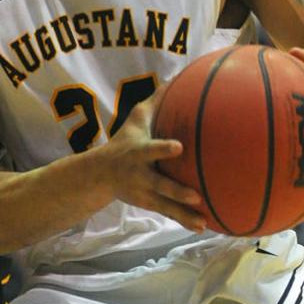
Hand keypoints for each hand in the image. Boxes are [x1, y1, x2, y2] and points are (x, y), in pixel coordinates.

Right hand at [96, 88, 207, 229]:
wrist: (99, 175)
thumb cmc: (123, 142)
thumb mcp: (134, 121)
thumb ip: (156, 101)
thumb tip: (176, 76)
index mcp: (138, 154)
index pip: (151, 150)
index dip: (163, 149)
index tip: (179, 147)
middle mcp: (141, 176)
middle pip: (160, 185)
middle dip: (176, 191)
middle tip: (196, 195)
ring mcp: (145, 193)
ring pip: (166, 206)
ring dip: (183, 214)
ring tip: (202, 221)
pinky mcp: (149, 204)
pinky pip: (170, 214)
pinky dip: (185, 221)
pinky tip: (204, 227)